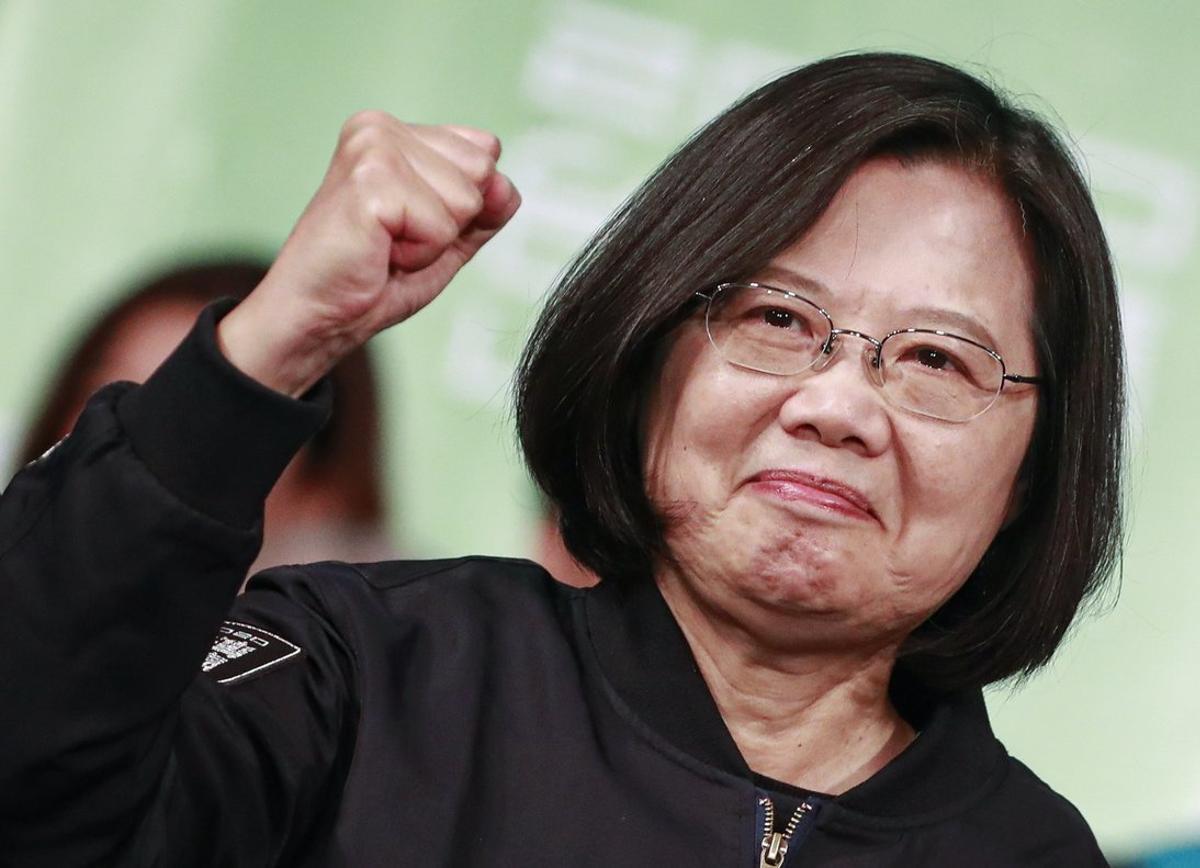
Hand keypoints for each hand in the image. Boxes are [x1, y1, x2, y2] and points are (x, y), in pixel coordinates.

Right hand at [217, 111, 520, 395]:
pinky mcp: (371, 182)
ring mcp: (373, 149)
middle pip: (482, 171)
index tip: (409, 226)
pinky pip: (442, 227)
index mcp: (395, 131)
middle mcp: (380, 127)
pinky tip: (378, 253)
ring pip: (467, 199)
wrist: (315, 318)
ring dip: (434, 242)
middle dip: (451, 222)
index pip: (485, 151)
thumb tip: (506, 185)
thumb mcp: (446, 241)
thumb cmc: (372, 280)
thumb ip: (484, 211)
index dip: (464, 206)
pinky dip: (419, 255)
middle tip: (396, 241)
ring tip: (385, 247)